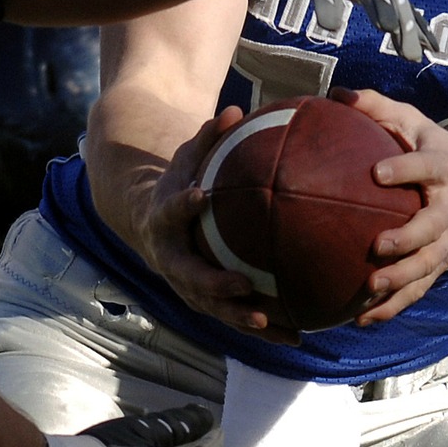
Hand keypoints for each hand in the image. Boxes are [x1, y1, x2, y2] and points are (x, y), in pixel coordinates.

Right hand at [132, 108, 299, 343]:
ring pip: (212, 307)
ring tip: (271, 322)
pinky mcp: (205, 301)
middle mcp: (170, 259)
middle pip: (189, 276)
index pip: (170, 212)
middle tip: (242, 285)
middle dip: (214, 284)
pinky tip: (297, 336)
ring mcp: (186, 285)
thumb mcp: (185, 159)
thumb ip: (206, 139)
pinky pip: (234, 317)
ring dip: (240, 317)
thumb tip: (234, 110)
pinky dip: (263, 329)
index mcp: (163, 221)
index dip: (182, 206)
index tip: (199, 197)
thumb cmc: (177, 183)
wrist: (150, 223)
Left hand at [333, 87, 447, 324]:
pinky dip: (394, 306)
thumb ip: (375, 107)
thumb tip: (334, 95)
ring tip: (370, 290)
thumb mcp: (413, 121)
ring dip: (402, 281)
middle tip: (379, 246)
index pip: (426, 167)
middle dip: (409, 239)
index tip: (378, 173)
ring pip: (429, 265)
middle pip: (434, 227)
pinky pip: (419, 288)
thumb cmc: (435, 147)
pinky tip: (361, 318)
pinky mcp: (443, 264)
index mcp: (445, 167)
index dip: (405, 169)